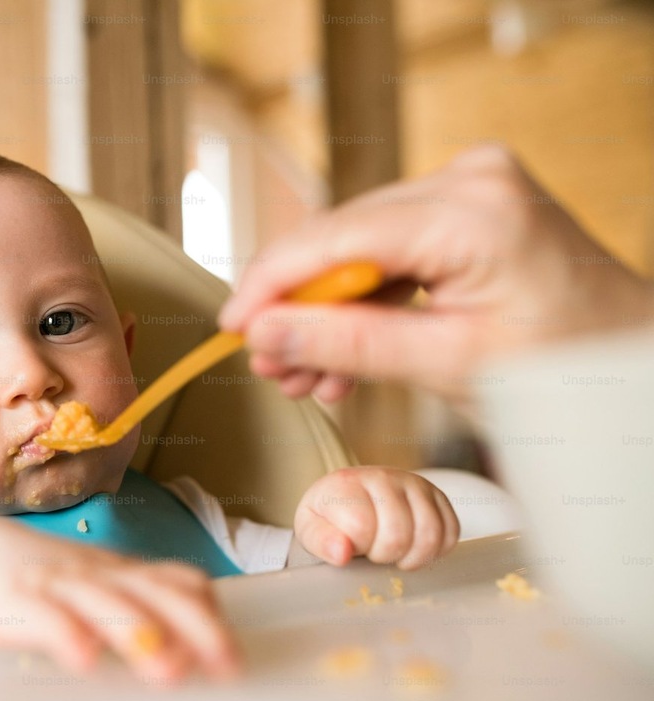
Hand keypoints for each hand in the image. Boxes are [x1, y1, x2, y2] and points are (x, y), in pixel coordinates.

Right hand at [0, 523, 240, 685]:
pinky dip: (63, 633)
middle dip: (192, 627)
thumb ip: (135, 607)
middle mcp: (91, 575)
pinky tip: (82, 659)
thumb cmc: (30, 585)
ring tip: (168, 667)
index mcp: (115, 574)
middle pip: (151, 592)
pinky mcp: (7, 599)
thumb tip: (192, 645)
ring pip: (102, 602)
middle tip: (224, 663)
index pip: (175, 582)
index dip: (208, 618)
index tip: (233, 661)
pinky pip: (38, 614)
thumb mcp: (89, 590)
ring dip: (139, 631)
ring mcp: (50, 583)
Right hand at [218, 144, 653, 404]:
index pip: (337, 237)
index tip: (231, 328)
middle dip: (298, 310)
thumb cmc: (568, 369)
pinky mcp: (464, 206)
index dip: (272, 284)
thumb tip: (263, 334)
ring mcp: (468, 186)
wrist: (630, 362)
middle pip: (341, 239)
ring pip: (357, 248)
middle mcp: (468, 179)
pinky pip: (387, 252)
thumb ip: (348, 344)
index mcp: (474, 211)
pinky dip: (362, 304)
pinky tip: (342, 359)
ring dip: (326, 314)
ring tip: (304, 378)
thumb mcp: (448, 364)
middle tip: (271, 369)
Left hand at [294, 467, 458, 569]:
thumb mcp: (310, 530)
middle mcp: (383, 476)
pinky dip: (437, 551)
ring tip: (395, 556)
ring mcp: (414, 483)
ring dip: (413, 557)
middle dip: (385, 555)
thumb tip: (342, 553)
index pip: (361, 527)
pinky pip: (451, 531)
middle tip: (373, 552)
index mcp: (347, 483)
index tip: (351, 544)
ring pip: (430, 533)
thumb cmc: (330, 518)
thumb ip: (321, 541)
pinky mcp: (437, 495)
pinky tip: (416, 550)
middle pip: (398, 533)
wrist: (350, 497)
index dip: (358, 548)